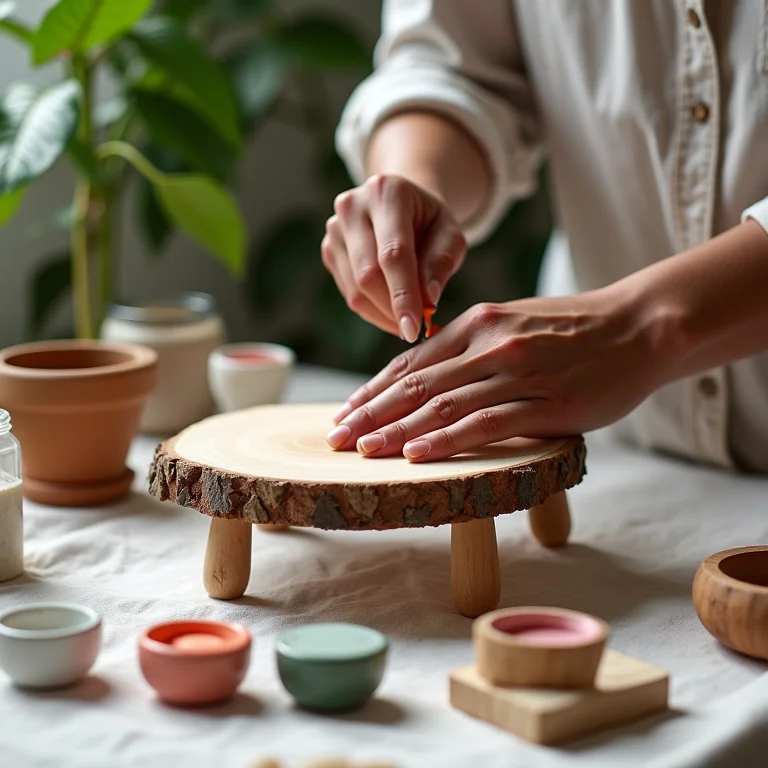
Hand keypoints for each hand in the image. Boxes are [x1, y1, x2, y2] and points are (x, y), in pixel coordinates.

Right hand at [321, 174, 466, 341]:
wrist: (402, 205)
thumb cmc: (430, 222)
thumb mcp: (451, 234)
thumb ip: (442, 263)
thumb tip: (427, 300)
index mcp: (387, 192)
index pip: (393, 254)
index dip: (403, 295)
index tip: (414, 329)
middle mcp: (352, 206)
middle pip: (368, 275)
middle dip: (393, 310)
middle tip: (415, 330)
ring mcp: (334, 229)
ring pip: (355, 290)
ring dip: (383, 315)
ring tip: (408, 320)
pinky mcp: (329, 250)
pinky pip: (349, 294)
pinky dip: (373, 311)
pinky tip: (392, 310)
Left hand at [326, 289, 668, 459]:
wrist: (639, 327)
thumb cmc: (574, 330)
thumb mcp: (514, 323)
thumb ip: (471, 346)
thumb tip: (429, 371)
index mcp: (477, 325)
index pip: (410, 361)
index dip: (372, 390)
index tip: (344, 412)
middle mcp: (489, 345)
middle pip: (415, 384)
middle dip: (370, 413)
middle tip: (335, 438)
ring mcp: (517, 374)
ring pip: (443, 405)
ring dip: (397, 432)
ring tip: (363, 452)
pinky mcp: (546, 404)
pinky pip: (486, 424)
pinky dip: (447, 440)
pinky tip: (418, 455)